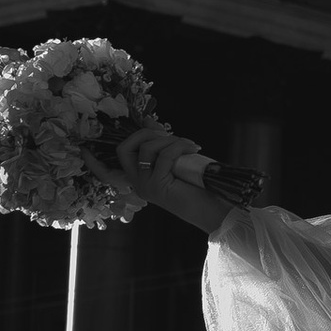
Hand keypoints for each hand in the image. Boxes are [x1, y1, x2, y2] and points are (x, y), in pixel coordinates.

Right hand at [113, 121, 232, 232]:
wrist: (212, 210)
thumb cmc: (195, 186)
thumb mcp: (174, 159)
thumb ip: (160, 143)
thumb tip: (147, 120)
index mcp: (139, 177)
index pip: (118, 155)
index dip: (128, 141)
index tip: (144, 134)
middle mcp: (138, 183)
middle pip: (124, 149)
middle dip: (146, 133)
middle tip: (170, 136)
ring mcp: (146, 186)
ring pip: (147, 149)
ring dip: (170, 140)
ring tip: (188, 145)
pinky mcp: (158, 186)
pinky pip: (164, 156)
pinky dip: (179, 147)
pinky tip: (193, 149)